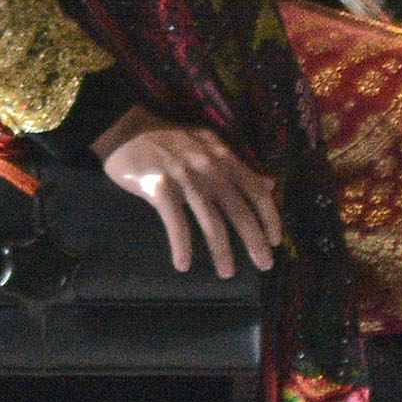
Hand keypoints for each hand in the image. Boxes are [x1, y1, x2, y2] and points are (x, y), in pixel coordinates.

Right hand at [99, 111, 280, 275]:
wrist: (126, 129)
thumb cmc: (169, 138)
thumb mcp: (209, 143)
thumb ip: (238, 165)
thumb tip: (269, 184)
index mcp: (223, 156)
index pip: (255, 190)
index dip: (269, 217)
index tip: (275, 240)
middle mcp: (208, 167)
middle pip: (238, 209)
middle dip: (254, 240)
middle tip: (264, 264)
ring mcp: (184, 177)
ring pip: (211, 220)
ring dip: (222, 250)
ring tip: (227, 272)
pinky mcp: (159, 187)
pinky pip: (175, 222)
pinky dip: (181, 245)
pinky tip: (183, 264)